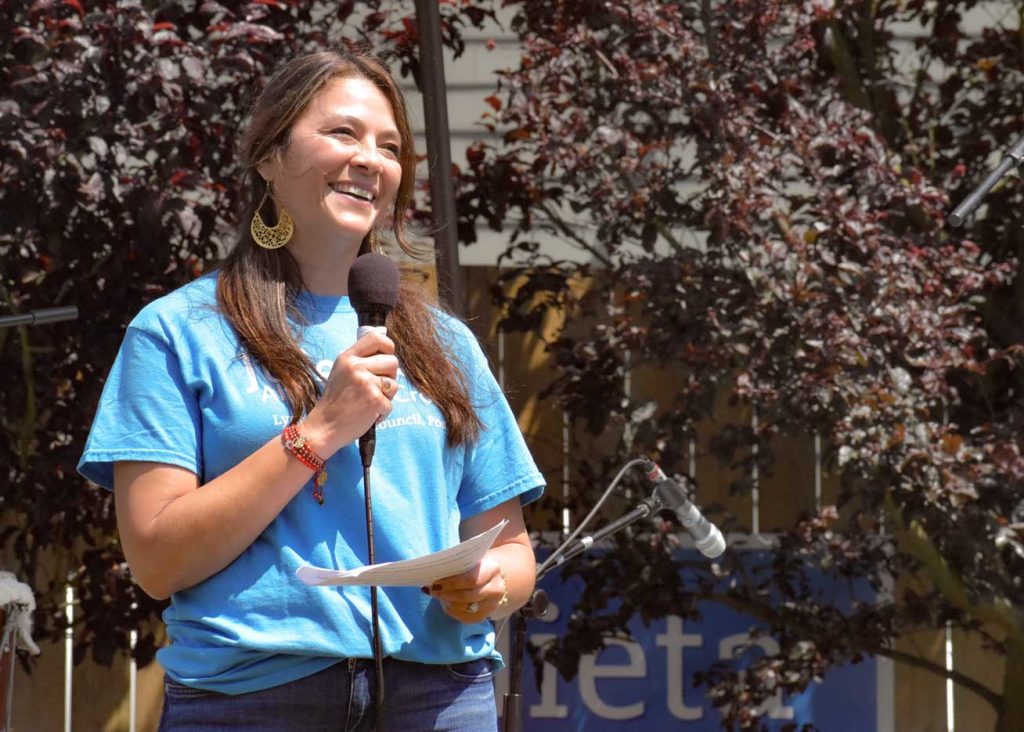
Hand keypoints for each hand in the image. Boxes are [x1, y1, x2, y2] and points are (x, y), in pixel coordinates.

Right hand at [302, 330, 398, 455]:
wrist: (324, 427)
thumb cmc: (335, 402)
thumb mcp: (341, 372)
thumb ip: (360, 361)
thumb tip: (386, 352)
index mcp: (347, 357)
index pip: (376, 338)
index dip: (388, 347)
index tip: (386, 358)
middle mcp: (356, 366)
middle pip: (392, 362)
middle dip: (390, 376)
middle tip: (376, 388)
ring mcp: (365, 382)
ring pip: (394, 383)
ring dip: (387, 396)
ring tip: (369, 402)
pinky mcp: (374, 399)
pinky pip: (391, 403)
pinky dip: (382, 412)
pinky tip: (368, 414)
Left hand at [426, 553, 506, 623]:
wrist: (489, 578)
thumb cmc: (475, 567)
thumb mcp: (469, 561)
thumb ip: (456, 565)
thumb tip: (433, 573)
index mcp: (493, 569)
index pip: (471, 579)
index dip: (452, 583)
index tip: (436, 583)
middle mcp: (496, 588)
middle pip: (467, 596)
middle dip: (447, 594)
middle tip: (434, 590)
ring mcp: (492, 604)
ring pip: (465, 608)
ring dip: (448, 603)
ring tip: (439, 595)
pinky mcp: (484, 616)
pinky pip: (465, 618)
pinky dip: (452, 612)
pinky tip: (446, 604)